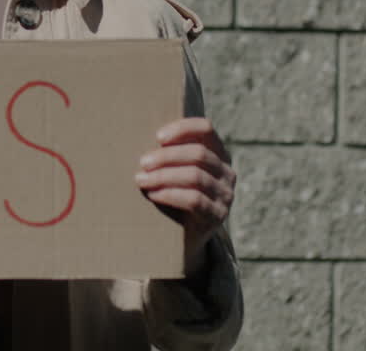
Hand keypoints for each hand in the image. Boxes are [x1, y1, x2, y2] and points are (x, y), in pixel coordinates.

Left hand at [135, 118, 235, 276]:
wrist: (185, 236)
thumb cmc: (174, 193)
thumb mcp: (176, 170)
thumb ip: (169, 153)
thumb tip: (138, 138)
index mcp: (218, 153)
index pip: (206, 129)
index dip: (182, 129)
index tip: (158, 137)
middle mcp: (226, 172)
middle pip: (198, 154)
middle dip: (166, 157)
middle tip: (143, 162)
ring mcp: (225, 194)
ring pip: (195, 176)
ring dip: (164, 176)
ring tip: (142, 179)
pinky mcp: (217, 215)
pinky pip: (194, 200)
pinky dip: (170, 194)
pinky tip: (153, 194)